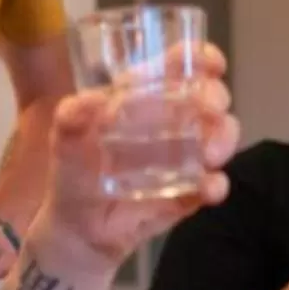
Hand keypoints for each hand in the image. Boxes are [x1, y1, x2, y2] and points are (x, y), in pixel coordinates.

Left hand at [34, 45, 240, 270]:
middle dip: (216, 98)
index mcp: (145, 99)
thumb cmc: (74, 175)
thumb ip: (70, 119)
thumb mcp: (64, 143)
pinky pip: (215, 184)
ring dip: (224, 139)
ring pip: (222, 136)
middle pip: (210, 98)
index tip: (211, 63)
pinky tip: (209, 189)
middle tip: (209, 110)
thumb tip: (88, 100)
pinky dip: (217, 184)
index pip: (180, 68)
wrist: (79, 231)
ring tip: (210, 155)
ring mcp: (186, 158)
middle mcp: (173, 122)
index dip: (202, 58)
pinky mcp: (191, 192)